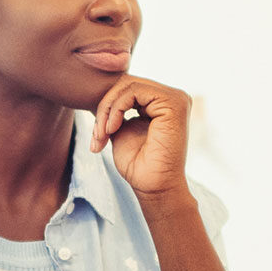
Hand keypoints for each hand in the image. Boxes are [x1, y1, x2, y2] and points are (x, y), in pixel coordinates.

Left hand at [89, 75, 192, 198]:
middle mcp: (172, 97)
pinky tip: (112, 129)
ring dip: (107, 109)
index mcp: (161, 103)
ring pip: (128, 85)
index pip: (127, 87)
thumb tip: (99, 92)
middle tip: (96, 135)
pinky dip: (116, 108)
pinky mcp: (173, 103)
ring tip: (102, 134)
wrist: (153, 187)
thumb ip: (115, 111)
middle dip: (105, 107)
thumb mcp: (120, 130)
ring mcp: (175, 98)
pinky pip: (134, 92)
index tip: (96, 135)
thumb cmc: (138, 165)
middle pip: (126, 83)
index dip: (106, 106)